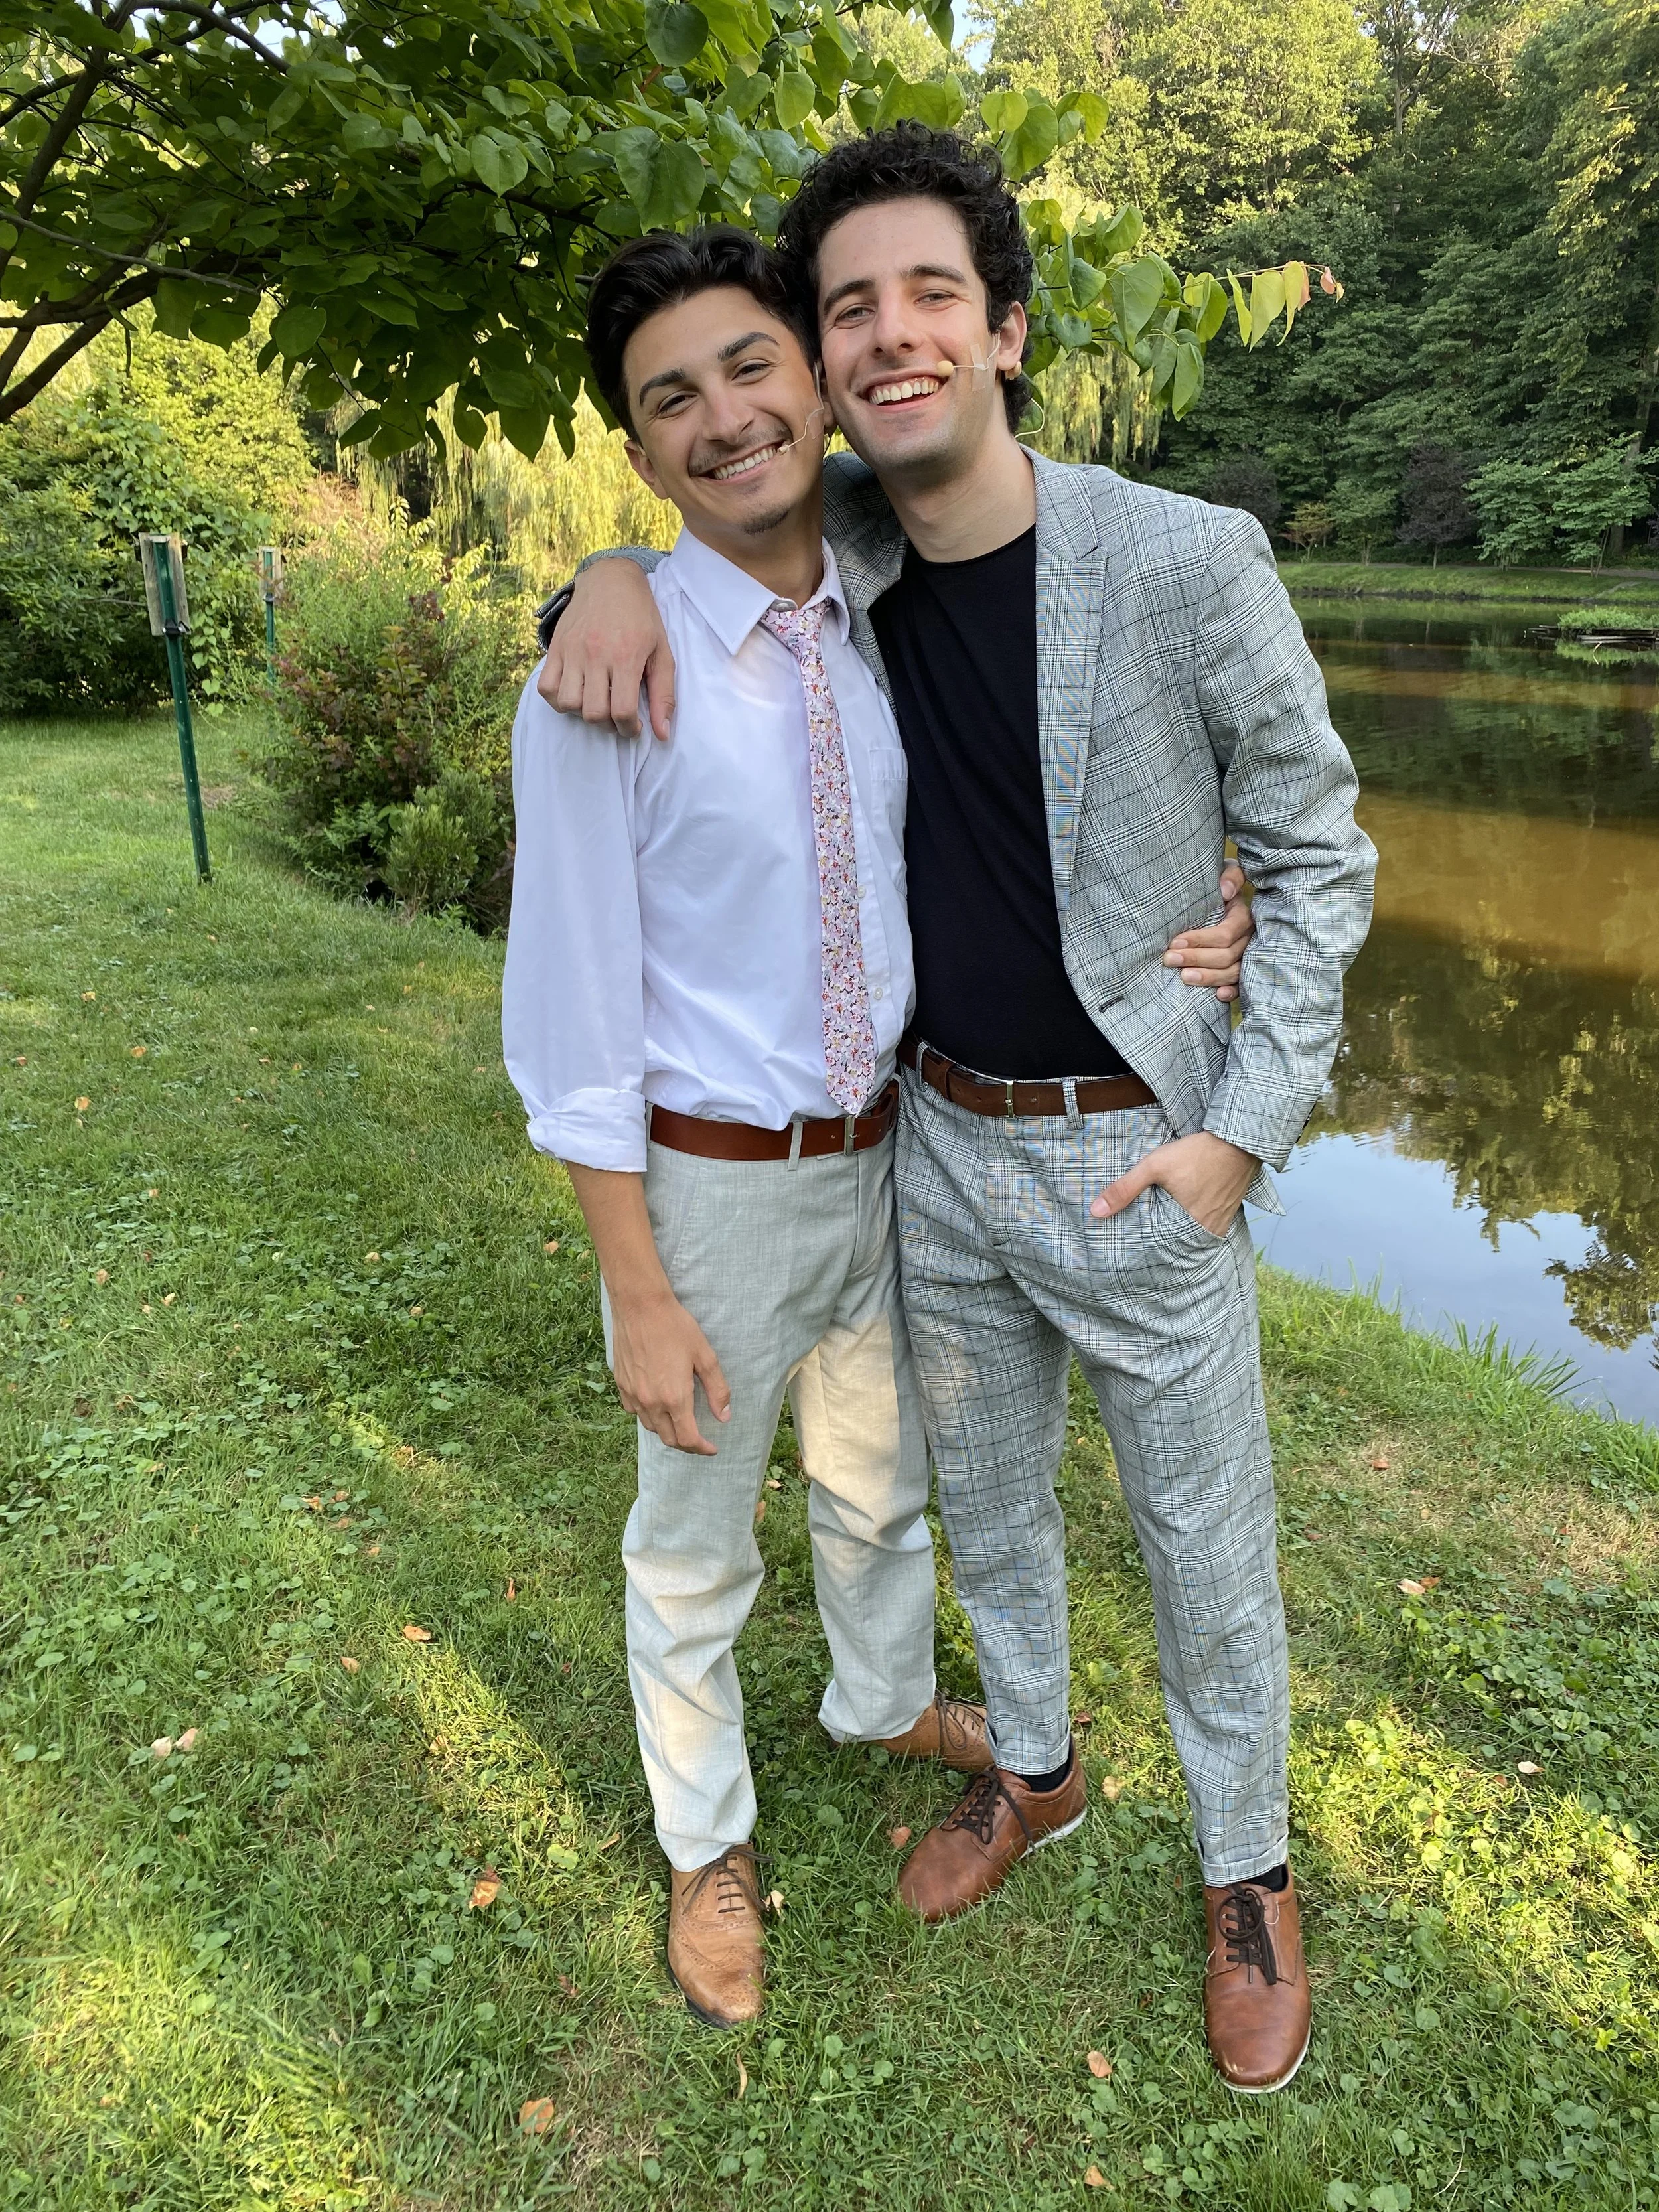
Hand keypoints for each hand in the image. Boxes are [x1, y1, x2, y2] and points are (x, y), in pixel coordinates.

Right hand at [539, 559, 676, 740]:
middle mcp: (596, 655)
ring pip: (568, 704)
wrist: (611, 580)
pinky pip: (546, 687)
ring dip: (583, 713)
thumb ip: (663, 694)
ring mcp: (572, 651)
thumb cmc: (641, 618)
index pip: (622, 711)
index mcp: (626, 657)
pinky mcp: (556, 647)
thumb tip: (662, 734)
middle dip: (608, 724)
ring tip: (596, 703)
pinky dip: (557, 700)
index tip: (634, 727)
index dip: (629, 729)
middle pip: (594, 713)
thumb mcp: (662, 652)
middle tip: (617, 715)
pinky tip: (575, 694)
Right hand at [609, 1285, 731, 1453]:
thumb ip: (717, 1389)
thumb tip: (724, 1416)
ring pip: (651, 1426)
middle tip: (699, 1441)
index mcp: (674, 1397)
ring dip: (668, 1431)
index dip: (702, 1448)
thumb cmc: (676, 1327)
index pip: (688, 1438)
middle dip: (686, 1445)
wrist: (640, 1306)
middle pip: (669, 1438)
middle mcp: (651, 1401)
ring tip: (680, 1424)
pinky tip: (657, 1405)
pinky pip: (634, 1411)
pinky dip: (649, 1415)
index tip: (712, 1448)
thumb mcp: (705, 1356)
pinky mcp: (621, 1384)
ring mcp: (633, 1394)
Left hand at [1090, 1129, 1257, 1237]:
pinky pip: (1209, 1227)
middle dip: (1164, 1243)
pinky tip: (1186, 1216)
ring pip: (1195, 1236)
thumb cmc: (1196, 1153)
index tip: (1134, 1250)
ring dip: (1180, 1234)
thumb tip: (1096, 1212)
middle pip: (1180, 1244)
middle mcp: (1208, 1230)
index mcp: (1189, 1225)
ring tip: (1163, 1230)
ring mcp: (1222, 1223)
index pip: (1163, 1249)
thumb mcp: (1154, 1166)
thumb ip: (1125, 1188)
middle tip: (1146, 1244)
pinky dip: (1196, 1224)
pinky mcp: (1230, 1213)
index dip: (1149, 1249)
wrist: (1238, 1140)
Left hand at [1162, 865, 1253, 1000]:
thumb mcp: (1226, 872)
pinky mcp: (1243, 970)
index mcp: (1244, 917)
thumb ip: (1230, 875)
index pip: (1225, 934)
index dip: (1200, 940)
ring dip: (1208, 977)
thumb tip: (1225, 891)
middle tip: (1169, 960)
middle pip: (1227, 955)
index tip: (1174, 942)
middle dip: (1196, 958)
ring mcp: (1248, 956)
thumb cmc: (1218, 886)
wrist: (1223, 897)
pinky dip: (1231, 993)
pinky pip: (1242, 986)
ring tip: (1183, 977)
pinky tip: (1217, 996)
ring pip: (1232, 972)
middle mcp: (1249, 938)